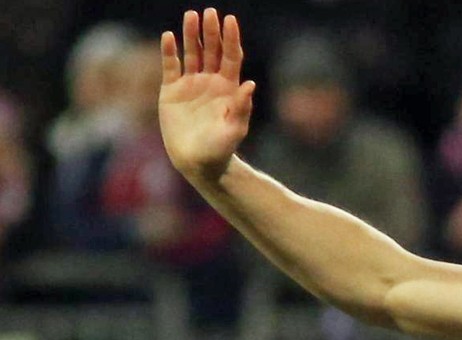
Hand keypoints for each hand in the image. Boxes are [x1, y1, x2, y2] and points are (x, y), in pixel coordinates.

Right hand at [159, 8, 255, 182]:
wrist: (198, 162)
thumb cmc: (221, 148)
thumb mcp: (235, 129)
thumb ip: (242, 107)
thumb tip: (251, 84)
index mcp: (229, 88)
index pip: (231, 56)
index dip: (231, 38)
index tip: (230, 20)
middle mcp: (211, 81)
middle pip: (212, 50)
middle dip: (212, 31)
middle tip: (210, 12)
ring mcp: (191, 84)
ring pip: (192, 54)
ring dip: (191, 35)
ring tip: (191, 15)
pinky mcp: (171, 91)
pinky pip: (170, 66)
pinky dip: (169, 51)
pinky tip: (169, 36)